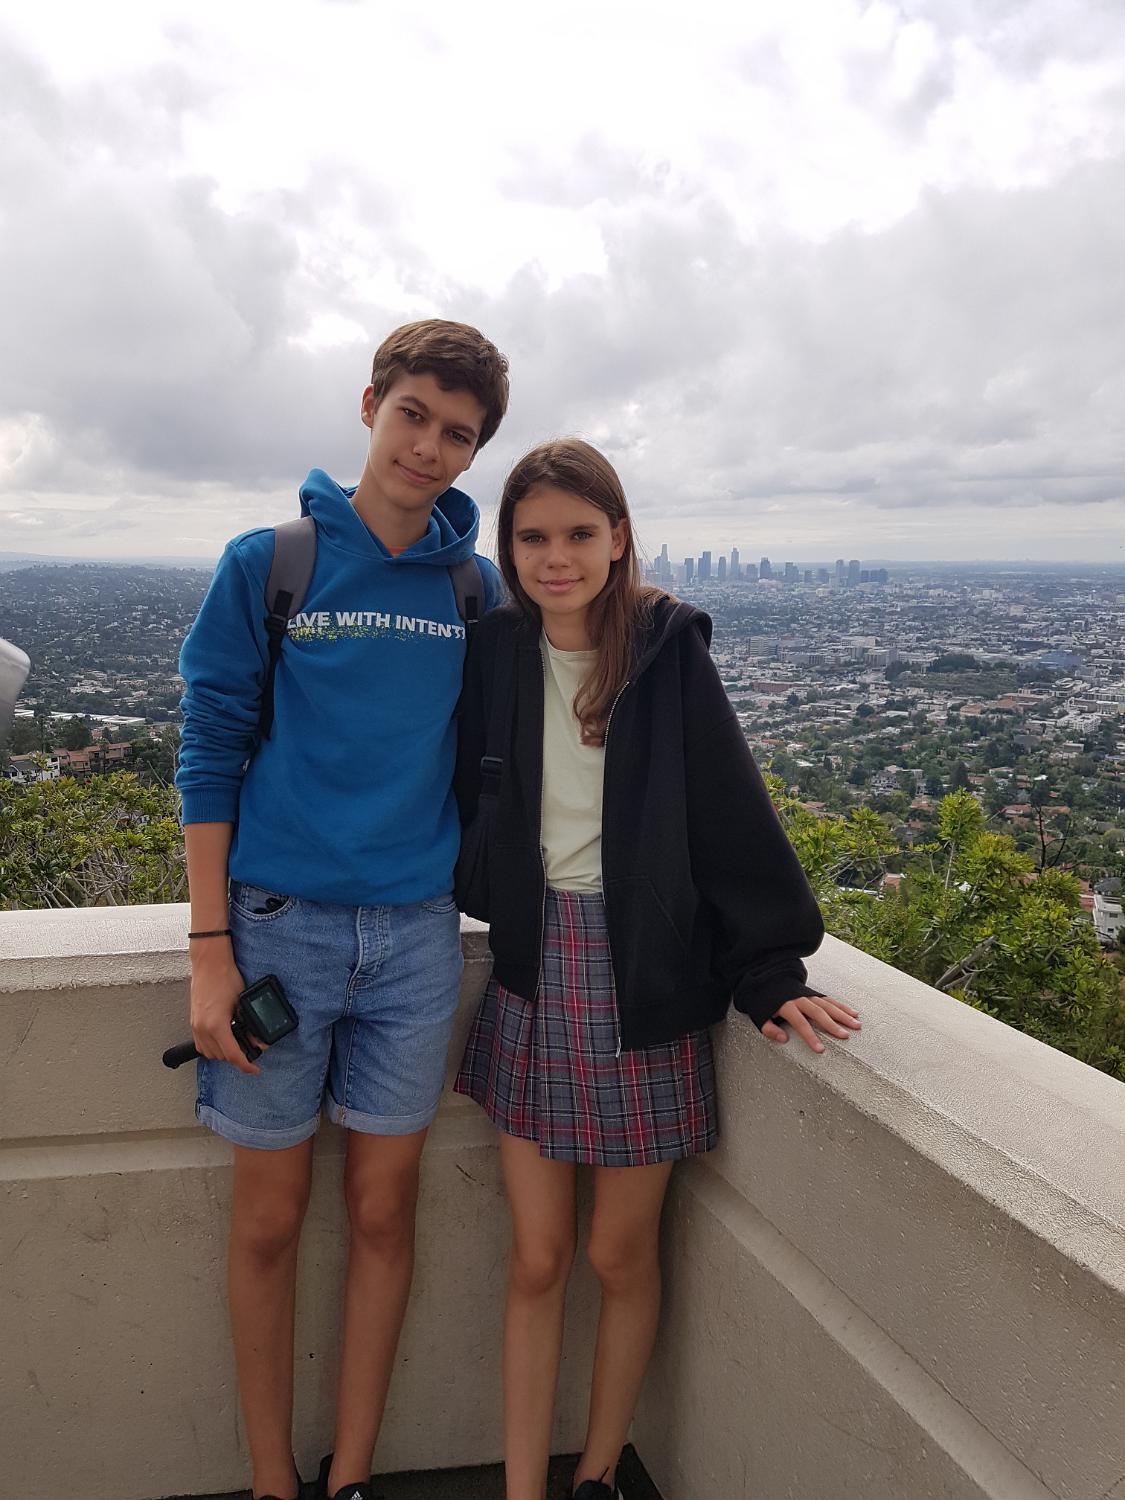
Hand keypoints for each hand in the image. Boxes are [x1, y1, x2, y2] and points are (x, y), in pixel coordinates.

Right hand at [189, 943, 259, 1074]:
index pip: (233, 1055)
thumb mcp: (242, 1003)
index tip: (254, 1069)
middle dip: (236, 1057)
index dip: (246, 1065)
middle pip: (221, 1056)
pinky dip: (212, 1046)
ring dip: (223, 1052)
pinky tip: (223, 1038)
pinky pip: (201, 1043)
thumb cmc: (225, 977)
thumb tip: (257, 1040)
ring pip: (209, 1053)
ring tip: (237, 1044)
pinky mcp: (193, 1021)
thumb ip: (249, 1024)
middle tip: (250, 1050)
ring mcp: (195, 1025)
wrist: (209, 963)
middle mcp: (202, 1028)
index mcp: (216, 1025)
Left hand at [761, 994, 860, 1053]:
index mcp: (786, 1005)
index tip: (820, 1049)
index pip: (800, 1023)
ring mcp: (809, 995)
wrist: (768, 979)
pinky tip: (853, 1013)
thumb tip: (783, 1039)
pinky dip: (842, 1006)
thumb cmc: (764, 1001)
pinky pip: (830, 1000)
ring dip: (843, 1015)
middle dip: (833, 1025)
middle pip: (819, 1013)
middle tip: (845, 1036)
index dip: (810, 1036)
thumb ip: (770, 1029)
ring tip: (856, 1025)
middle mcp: (800, 999)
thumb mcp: (760, 1015)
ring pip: (828, 1005)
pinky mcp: (814, 993)